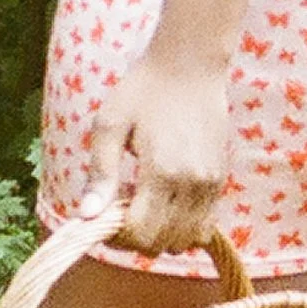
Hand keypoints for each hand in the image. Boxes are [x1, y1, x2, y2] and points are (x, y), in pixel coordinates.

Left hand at [87, 45, 231, 253]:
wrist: (190, 65)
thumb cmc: (142, 90)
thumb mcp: (110, 125)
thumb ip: (101, 173)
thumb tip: (86, 217)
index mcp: (162, 172)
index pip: (141, 234)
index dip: (117, 235)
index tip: (104, 214)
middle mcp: (192, 184)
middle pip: (162, 242)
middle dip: (135, 236)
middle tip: (120, 206)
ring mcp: (211, 184)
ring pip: (185, 240)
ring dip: (160, 234)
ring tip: (143, 202)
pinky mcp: (220, 181)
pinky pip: (203, 226)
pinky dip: (181, 227)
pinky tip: (164, 200)